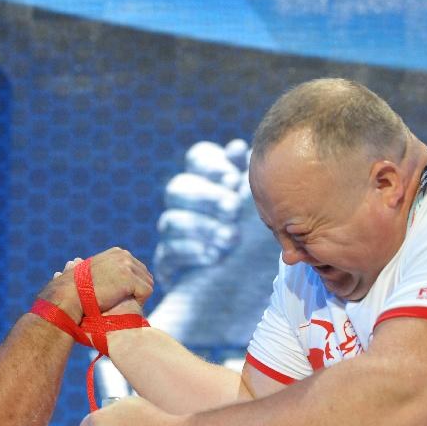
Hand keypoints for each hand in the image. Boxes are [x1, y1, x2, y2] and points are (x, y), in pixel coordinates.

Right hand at [39, 248, 152, 320]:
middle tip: (127, 303)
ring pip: (148, 284)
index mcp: (117, 253)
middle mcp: (123, 255)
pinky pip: (147, 291)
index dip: (134, 285)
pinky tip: (126, 306)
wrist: (68, 295)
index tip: (124, 297)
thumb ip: (98, 270)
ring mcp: (126, 265)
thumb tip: (75, 262)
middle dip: (139, 290)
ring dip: (139, 297)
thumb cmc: (74, 290)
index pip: (138, 269)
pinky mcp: (129, 278)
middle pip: (146, 276)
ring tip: (125, 305)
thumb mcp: (87, 273)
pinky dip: (140, 301)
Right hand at [154, 140, 250, 285]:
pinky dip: (190, 253)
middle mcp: (184, 200)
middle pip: (178, 188)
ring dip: (202, 228)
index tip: (233, 179)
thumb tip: (235, 148)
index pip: (198, 158)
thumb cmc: (258, 229)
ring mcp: (172, 231)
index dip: (211, 166)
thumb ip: (248, 173)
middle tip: (233, 210)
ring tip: (231, 239)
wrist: (254, 276)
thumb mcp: (259, 201)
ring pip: (171, 221)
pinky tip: (214, 257)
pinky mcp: (168, 260)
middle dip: (206, 198)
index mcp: (208, 176)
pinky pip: (167, 252)